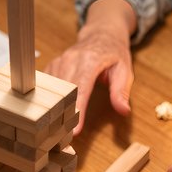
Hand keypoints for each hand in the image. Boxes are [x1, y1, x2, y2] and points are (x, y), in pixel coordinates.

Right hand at [45, 0, 135, 134]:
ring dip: (53, 109)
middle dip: (63, 114)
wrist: (101, 34)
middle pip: (63, 92)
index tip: (74, 130)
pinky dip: (48, 100)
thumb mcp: (124, 71)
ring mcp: (59, 61)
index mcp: (90, 61)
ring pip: (52, 90)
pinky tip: (48, 114)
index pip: (81, 89)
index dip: (77, 110)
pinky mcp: (53, 66)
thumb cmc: (114, 53)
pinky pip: (47, 85)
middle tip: (63, 138)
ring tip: (54, 130)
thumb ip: (121, 91)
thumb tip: (123, 111)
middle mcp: (71, 59)